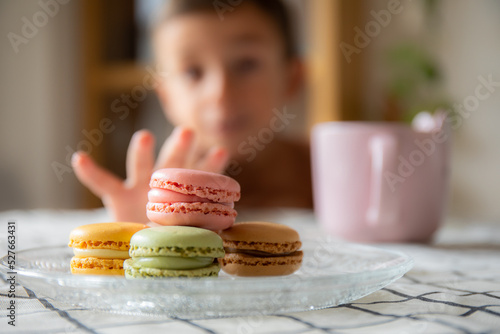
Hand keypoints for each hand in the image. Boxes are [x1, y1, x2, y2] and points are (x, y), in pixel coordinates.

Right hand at [72, 127, 228, 222]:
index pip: (200, 176)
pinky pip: (102, 183)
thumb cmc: (171, 237)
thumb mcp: (188, 235)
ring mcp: (140, 189)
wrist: (143, 250)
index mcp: (185, 192)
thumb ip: (203, 229)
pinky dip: (90, 172)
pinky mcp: (118, 198)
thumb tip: (222, 230)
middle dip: (180, 147)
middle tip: (187, 131)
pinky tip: (80, 158)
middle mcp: (164, 186)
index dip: (210, 165)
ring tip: (145, 136)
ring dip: (143, 151)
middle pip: (173, 162)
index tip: (221, 151)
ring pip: (141, 166)